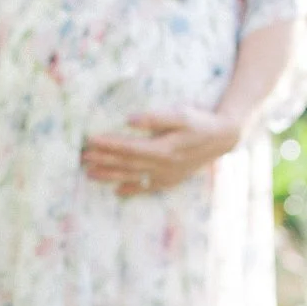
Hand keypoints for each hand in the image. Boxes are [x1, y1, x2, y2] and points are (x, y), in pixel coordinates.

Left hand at [81, 108, 241, 195]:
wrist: (224, 138)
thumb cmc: (201, 121)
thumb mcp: (181, 114)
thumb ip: (155, 118)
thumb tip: (129, 119)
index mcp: (164, 148)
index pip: (129, 148)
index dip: (108, 145)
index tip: (90, 140)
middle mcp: (163, 165)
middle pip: (127, 164)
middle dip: (103, 161)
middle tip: (82, 158)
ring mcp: (167, 175)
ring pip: (133, 177)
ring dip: (110, 176)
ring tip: (89, 174)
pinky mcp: (171, 180)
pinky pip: (148, 188)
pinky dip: (132, 189)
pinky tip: (117, 191)